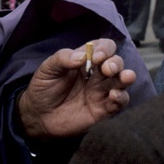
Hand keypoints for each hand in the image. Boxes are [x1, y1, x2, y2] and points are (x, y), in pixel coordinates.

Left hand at [17, 39, 135, 140]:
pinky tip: (114, 96)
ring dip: (125, 77)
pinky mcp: (102, 109)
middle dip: (115, 63)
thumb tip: (82, 56)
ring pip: (121, 81)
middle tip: (106, 68)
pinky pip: (119, 102)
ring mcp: (100, 91)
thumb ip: (63, 58)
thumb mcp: (48, 69)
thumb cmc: (43, 88)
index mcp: (85, 60)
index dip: (104, 49)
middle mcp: (96, 74)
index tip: (95, 57)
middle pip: (116, 63)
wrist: (38, 116)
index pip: (103, 47)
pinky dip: (121, 98)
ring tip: (124, 77)